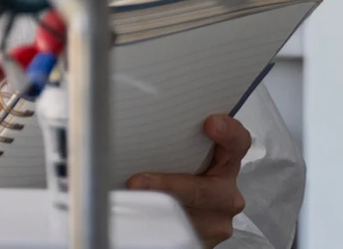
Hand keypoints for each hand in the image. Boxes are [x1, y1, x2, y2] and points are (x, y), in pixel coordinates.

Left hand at [127, 114, 250, 246]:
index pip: (237, 143)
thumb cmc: (170, 181)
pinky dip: (156, 225)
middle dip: (168, 186)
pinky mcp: (205, 240)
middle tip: (137, 182)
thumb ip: (167, 147)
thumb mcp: (174, 160)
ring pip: (188, 216)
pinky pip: (180, 234)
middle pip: (203, 189)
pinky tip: (140, 218)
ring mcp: (217, 219)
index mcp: (223, 165)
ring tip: (131, 202)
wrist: (173, 219)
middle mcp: (225, 193)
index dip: (228, 131)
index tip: (211, 124)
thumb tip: (124, 132)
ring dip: (156, 210)